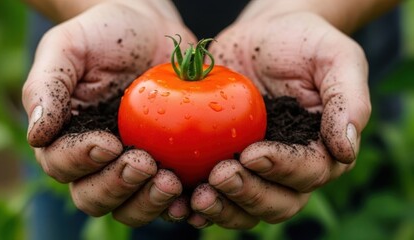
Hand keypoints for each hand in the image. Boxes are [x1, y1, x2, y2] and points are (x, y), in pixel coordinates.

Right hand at [22, 1, 195, 225]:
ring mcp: (133, 166)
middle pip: (94, 197)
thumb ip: (47, 86)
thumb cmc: (106, 35)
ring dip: (147, 202)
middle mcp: (97, 161)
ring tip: (170, 182)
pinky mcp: (166, 165)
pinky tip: (191, 197)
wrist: (152, 32)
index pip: (62, 165)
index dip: (81, 161)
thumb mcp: (69, 47)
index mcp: (67, 137)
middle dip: (118, 186)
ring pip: (130, 206)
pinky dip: (177, 204)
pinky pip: (168, 198)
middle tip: (145, 164)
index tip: (108, 143)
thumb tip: (37, 136)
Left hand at [189, 12, 370, 228]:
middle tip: (219, 175)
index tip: (252, 154)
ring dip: (223, 209)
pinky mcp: (225, 161)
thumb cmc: (303, 42)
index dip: (282, 169)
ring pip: (246, 208)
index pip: (308, 172)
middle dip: (248, 194)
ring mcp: (256, 169)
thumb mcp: (336, 58)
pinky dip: (199, 204)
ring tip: (198, 197)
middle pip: (277, 202)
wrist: (264, 34)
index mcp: (321, 149)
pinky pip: (216, 194)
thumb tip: (346, 149)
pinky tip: (181, 200)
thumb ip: (348, 99)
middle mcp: (290, 168)